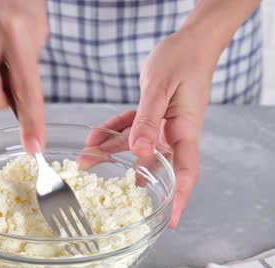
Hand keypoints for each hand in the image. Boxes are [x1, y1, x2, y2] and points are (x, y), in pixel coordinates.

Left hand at [86, 29, 217, 227]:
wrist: (190, 41)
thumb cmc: (182, 59)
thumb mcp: (160, 88)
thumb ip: (148, 120)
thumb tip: (140, 151)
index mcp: (184, 131)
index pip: (185, 172)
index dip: (180, 198)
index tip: (172, 220)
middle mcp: (175, 132)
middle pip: (152, 164)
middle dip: (128, 179)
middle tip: (103, 192)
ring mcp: (164, 124)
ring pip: (135, 146)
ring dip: (110, 152)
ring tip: (84, 160)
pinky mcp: (154, 113)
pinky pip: (132, 127)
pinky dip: (114, 131)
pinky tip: (94, 137)